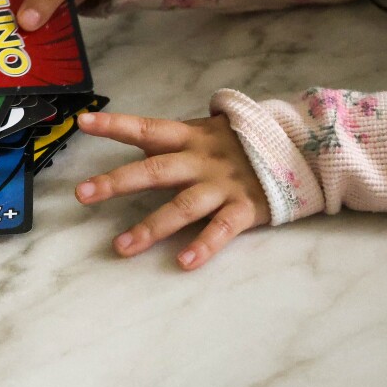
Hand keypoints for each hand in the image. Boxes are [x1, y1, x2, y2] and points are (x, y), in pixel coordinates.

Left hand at [75, 112, 270, 270]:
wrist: (304, 149)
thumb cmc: (244, 143)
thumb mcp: (208, 132)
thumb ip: (173, 140)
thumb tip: (134, 139)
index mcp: (190, 137)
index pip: (146, 128)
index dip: (115, 125)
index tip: (82, 123)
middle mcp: (202, 159)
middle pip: (154, 170)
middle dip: (117, 182)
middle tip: (83, 195)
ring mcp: (223, 184)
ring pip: (182, 206)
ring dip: (150, 228)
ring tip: (121, 247)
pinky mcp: (245, 207)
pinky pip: (221, 229)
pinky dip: (203, 246)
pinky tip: (183, 263)